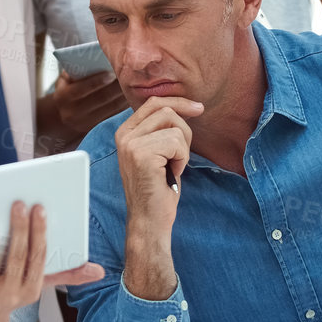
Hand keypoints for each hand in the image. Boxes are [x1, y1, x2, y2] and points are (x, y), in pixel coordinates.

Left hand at [0, 202, 102, 321]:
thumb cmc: (10, 294)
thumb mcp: (37, 286)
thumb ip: (65, 274)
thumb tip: (99, 271)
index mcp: (32, 289)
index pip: (39, 257)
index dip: (39, 233)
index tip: (39, 208)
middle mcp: (13, 295)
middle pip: (17, 259)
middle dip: (19, 230)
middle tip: (17, 204)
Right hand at [47, 72, 128, 140]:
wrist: (62, 117)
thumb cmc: (67, 90)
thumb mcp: (65, 80)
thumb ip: (76, 70)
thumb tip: (97, 59)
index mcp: (63, 98)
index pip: (82, 88)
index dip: (98, 80)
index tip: (111, 72)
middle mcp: (73, 113)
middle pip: (102, 98)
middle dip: (117, 85)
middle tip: (130, 73)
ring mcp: (86, 123)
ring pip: (112, 107)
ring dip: (125, 94)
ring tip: (136, 82)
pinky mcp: (97, 128)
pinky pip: (116, 114)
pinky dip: (125, 103)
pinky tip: (134, 94)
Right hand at [115, 96, 202, 299]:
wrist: (150, 220)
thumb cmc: (158, 189)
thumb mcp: (156, 152)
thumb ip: (160, 129)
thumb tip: (181, 107)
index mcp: (125, 132)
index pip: (153, 103)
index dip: (178, 102)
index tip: (197, 108)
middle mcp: (123, 135)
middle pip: (165, 110)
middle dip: (184, 131)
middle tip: (180, 157)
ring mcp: (130, 144)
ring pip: (174, 126)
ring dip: (183, 149)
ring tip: (171, 168)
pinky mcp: (142, 154)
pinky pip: (176, 143)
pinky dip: (182, 160)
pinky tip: (171, 174)